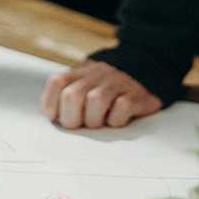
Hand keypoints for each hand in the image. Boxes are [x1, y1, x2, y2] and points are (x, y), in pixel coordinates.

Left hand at [40, 61, 161, 128]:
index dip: (51, 103)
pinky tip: (117, 120)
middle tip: (80, 125)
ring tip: (100, 123)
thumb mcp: (87, 86)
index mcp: (82, 73)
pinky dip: (116, 120)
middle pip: (72, 95)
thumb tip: (50, 116)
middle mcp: (98, 74)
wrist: (148, 73)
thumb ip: (68, 96)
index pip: (57, 82)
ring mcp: (118, 82)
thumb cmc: (110, 91)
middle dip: (72, 118)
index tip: (55, 117)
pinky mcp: (136, 94)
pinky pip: (122, 107)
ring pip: (96, 100)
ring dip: (95, 120)